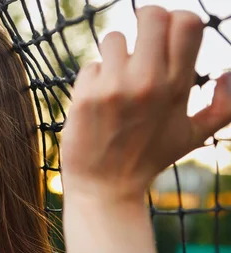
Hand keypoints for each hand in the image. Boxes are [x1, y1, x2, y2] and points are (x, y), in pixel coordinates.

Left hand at [61, 6, 230, 204]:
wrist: (105, 187)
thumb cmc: (148, 159)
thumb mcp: (192, 136)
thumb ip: (224, 106)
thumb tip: (229, 73)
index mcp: (177, 87)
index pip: (186, 22)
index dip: (176, 19)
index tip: (166, 35)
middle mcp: (148, 82)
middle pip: (150, 15)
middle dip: (145, 22)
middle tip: (140, 42)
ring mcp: (114, 88)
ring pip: (114, 38)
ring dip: (114, 55)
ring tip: (116, 79)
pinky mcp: (85, 96)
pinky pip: (90, 66)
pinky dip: (93, 79)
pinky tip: (97, 102)